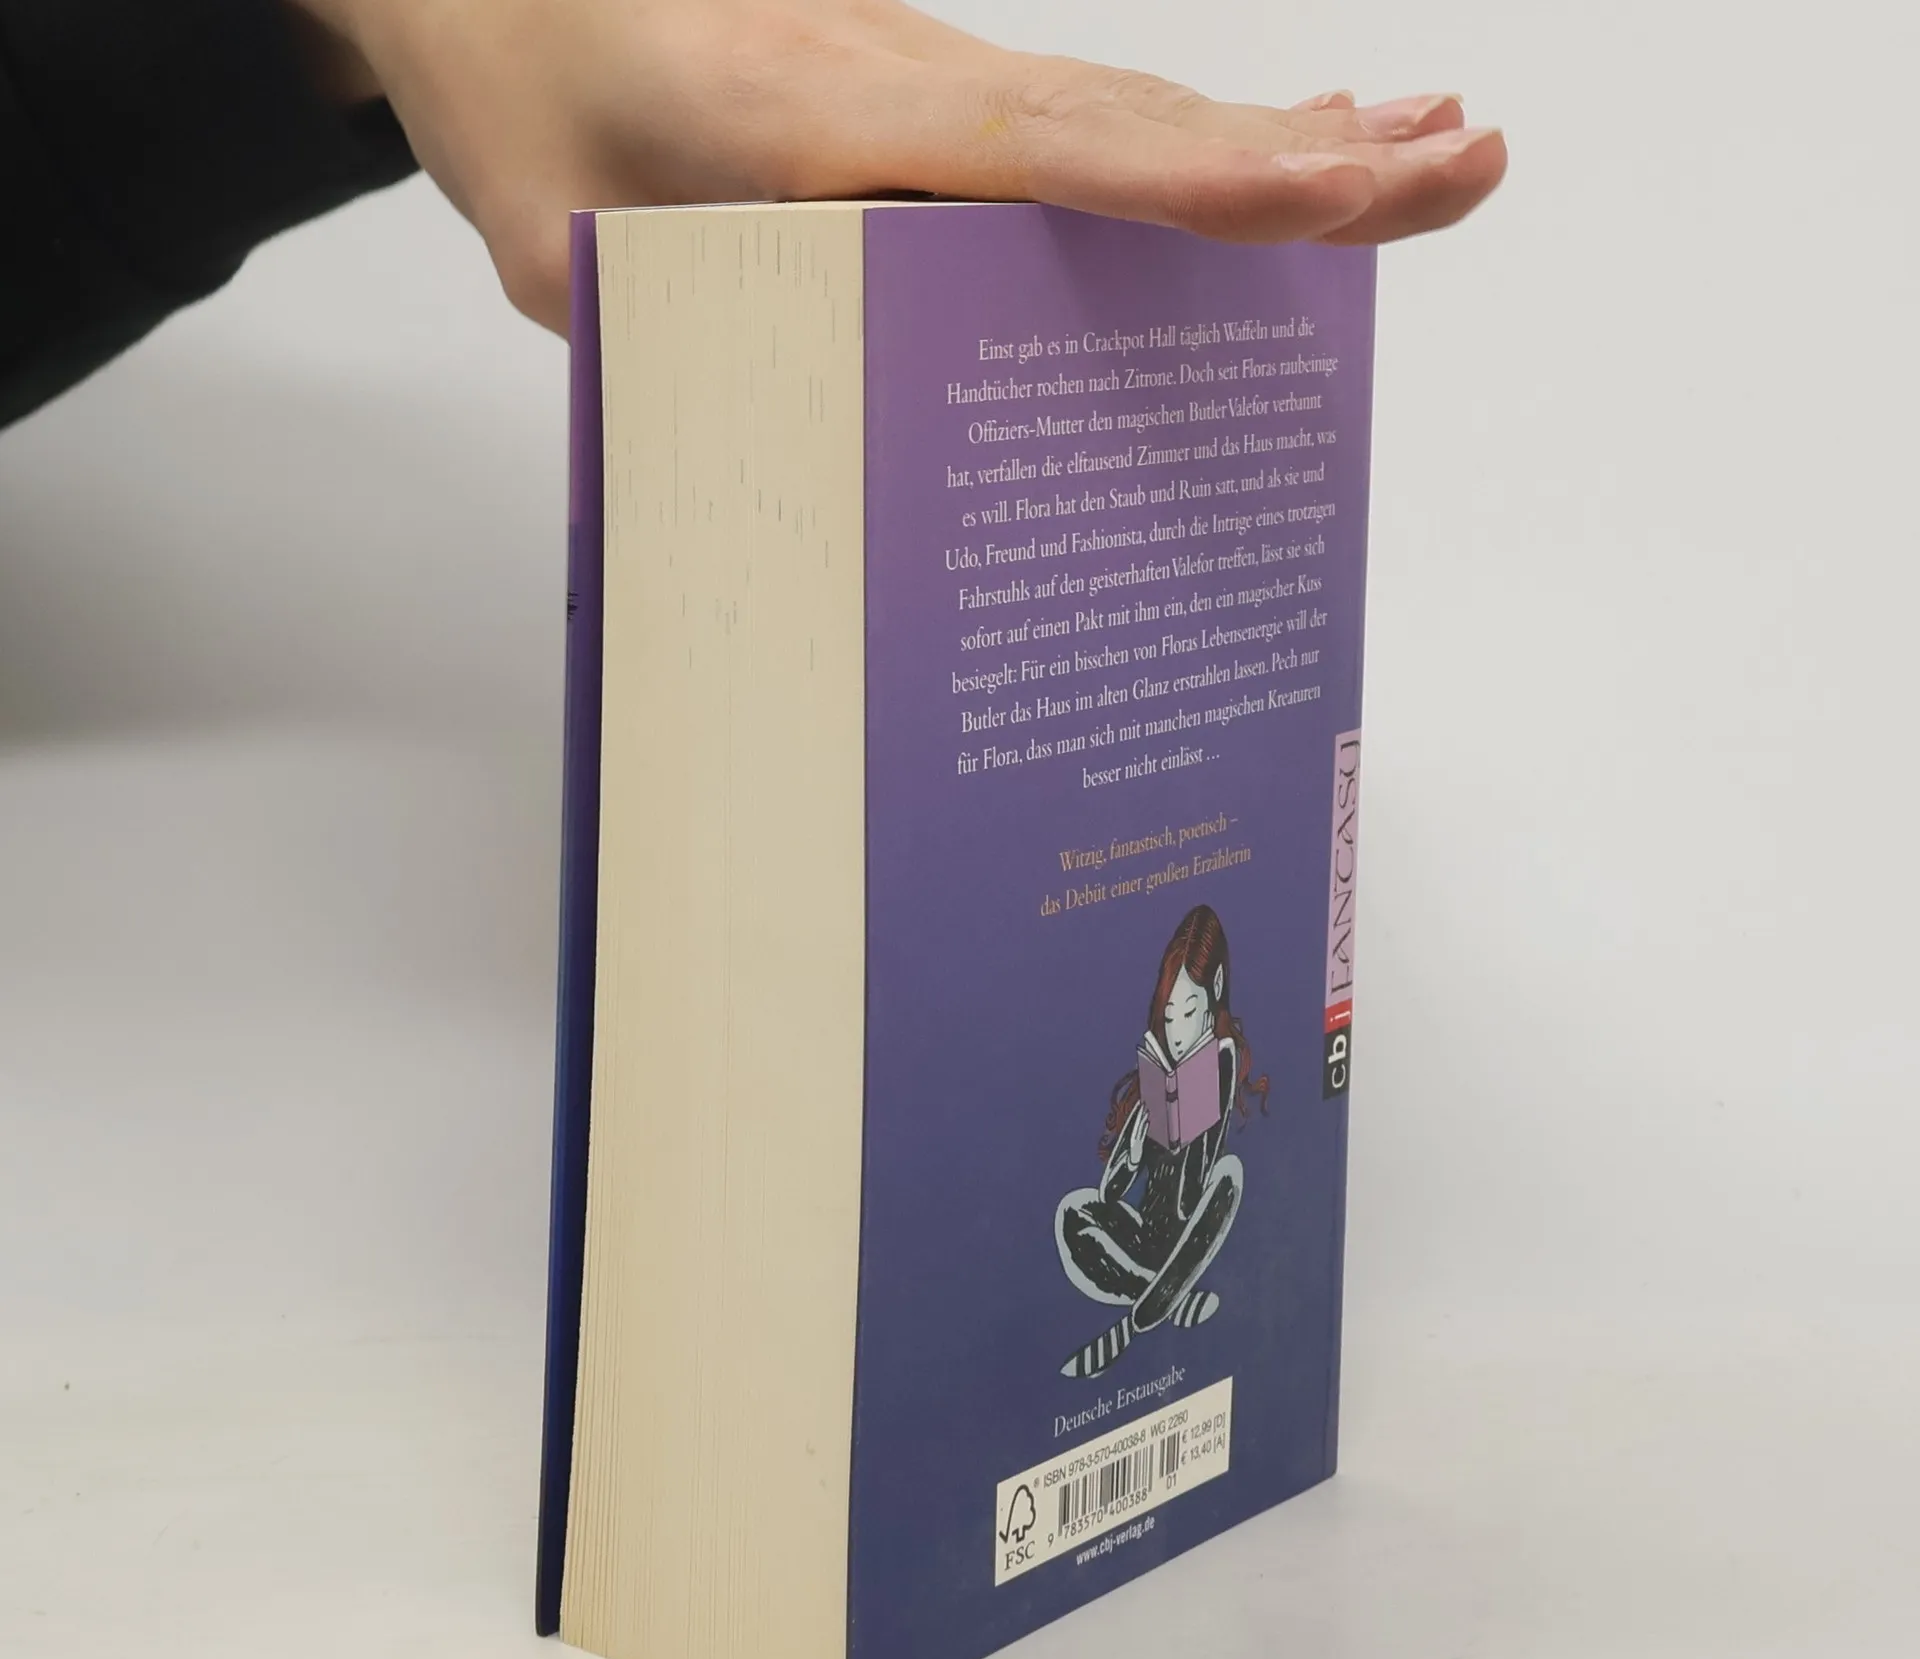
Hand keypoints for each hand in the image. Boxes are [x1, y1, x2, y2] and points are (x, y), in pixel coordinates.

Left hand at [295, 0, 1506, 332]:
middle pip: (1136, 120)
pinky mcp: (915, 93)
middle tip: (1464, 165)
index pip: (1056, 149)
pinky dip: (1185, 141)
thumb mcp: (564, 249)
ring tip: (1421, 154)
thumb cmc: (510, 86)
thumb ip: (695, 335)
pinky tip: (1264, 139)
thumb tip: (810, 437)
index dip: (1204, 173)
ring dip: (1275, 138)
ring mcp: (921, 78)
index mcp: (824, 114)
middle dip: (1308, 154)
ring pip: (1125, 114)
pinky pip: (1076, 122)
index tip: (1341, 186)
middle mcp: (907, 80)